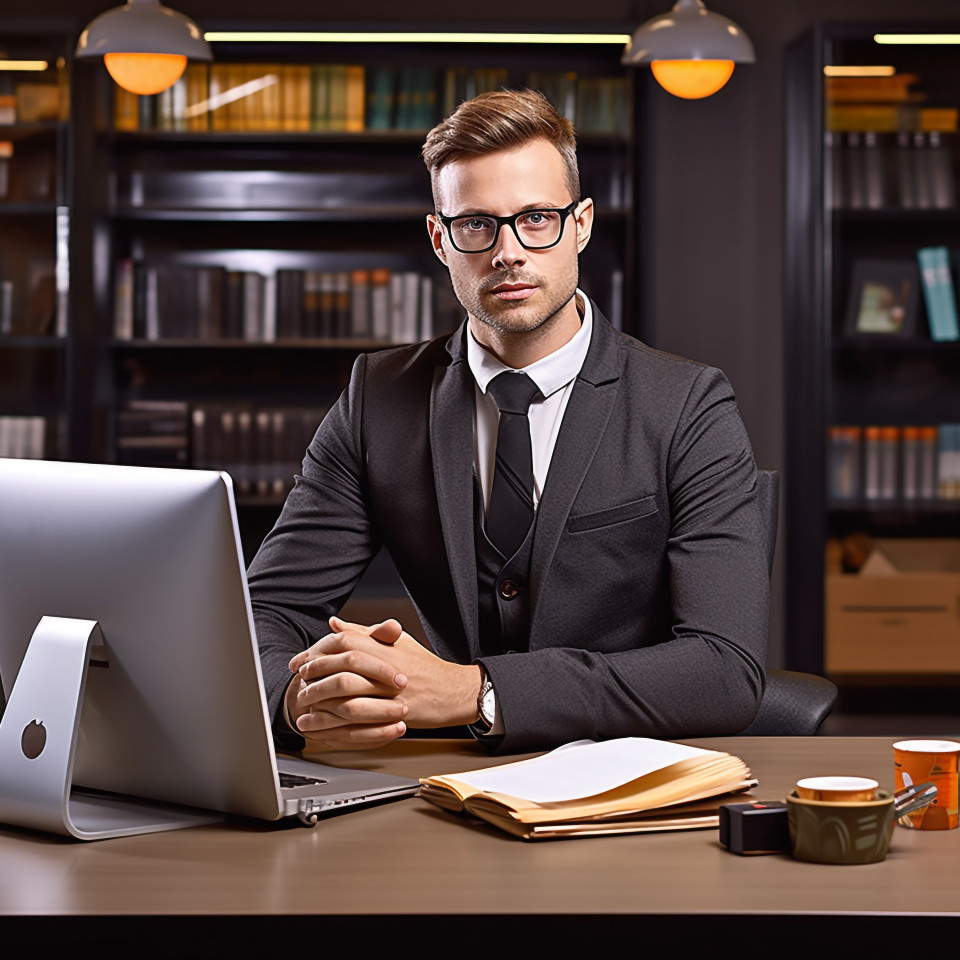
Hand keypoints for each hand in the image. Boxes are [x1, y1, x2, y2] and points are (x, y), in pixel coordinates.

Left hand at [292, 616, 482, 732]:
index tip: (302, 660)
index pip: (341, 642)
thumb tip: (334, 623)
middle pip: (338, 665)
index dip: (317, 650)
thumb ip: (363, 632)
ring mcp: (387, 690)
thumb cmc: (424, 666)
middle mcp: (383, 665)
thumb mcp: (396, 641)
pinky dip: (330, 719)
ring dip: (318, 696)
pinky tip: (316, 722)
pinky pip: (353, 716)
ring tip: (302, 701)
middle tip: (300, 679)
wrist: (452, 691)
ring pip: (343, 691)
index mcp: (383, 645)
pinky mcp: (390, 712)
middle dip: (314, 672)